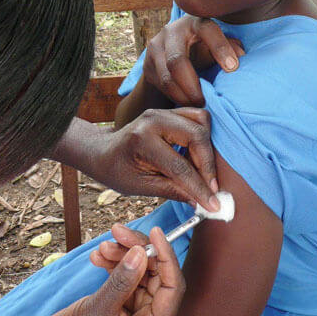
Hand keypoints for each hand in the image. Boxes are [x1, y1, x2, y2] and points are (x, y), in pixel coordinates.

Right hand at [36, 228, 183, 315]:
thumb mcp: (99, 310)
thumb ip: (122, 281)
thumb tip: (142, 252)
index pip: (172, 288)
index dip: (166, 258)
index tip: (154, 233)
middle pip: (156, 275)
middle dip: (138, 250)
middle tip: (118, 232)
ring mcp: (134, 311)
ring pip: (138, 272)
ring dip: (122, 254)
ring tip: (103, 247)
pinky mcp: (119, 303)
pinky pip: (123, 276)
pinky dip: (113, 263)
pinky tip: (98, 257)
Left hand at [93, 107, 220, 210]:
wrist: (104, 152)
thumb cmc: (118, 171)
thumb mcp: (141, 187)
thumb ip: (173, 191)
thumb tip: (202, 202)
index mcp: (143, 140)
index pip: (180, 166)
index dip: (199, 187)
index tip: (212, 204)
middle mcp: (155, 120)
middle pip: (197, 137)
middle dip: (208, 165)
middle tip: (212, 189)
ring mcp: (164, 111)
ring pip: (202, 122)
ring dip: (208, 149)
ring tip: (204, 172)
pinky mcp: (170, 111)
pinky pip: (197, 118)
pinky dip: (204, 137)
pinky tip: (198, 157)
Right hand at [143, 16, 244, 106]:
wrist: (171, 48)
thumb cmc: (202, 45)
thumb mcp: (215, 43)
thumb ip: (229, 47)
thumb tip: (240, 55)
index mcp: (194, 22)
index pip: (206, 29)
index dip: (220, 48)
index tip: (233, 68)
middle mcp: (171, 31)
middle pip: (177, 61)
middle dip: (192, 86)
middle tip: (205, 102)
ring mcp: (155, 47)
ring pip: (166, 78)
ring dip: (183, 96)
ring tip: (197, 106)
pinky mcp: (147, 64)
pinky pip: (160, 86)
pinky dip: (174, 98)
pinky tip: (186, 104)